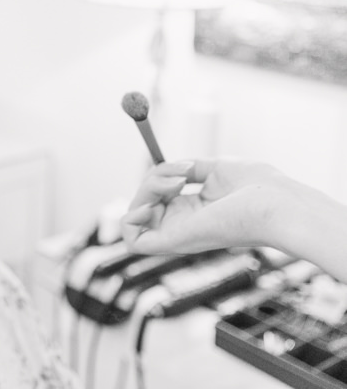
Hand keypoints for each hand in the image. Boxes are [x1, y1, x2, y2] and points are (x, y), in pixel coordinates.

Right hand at [121, 158, 293, 254]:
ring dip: (144, 189)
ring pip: (135, 213)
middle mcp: (182, 224)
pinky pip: (131, 237)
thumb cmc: (259, 188)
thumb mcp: (216, 168)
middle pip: (143, 201)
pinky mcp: (173, 242)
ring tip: (177, 182)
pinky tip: (153, 202)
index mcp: (194, 211)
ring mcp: (176, 234)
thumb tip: (168, 166)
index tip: (184, 167)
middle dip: (152, 177)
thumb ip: (188, 168)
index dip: (159, 177)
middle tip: (184, 172)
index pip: (157, 197)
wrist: (277, 204)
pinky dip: (130, 216)